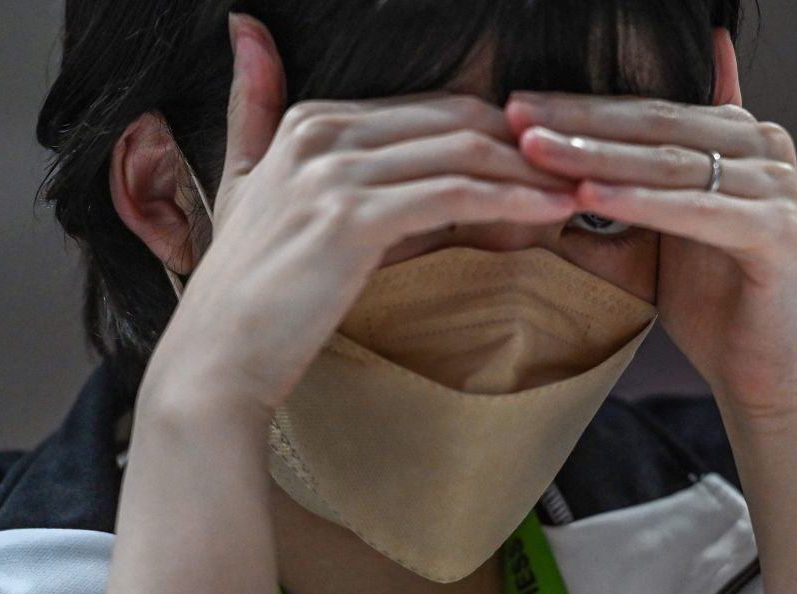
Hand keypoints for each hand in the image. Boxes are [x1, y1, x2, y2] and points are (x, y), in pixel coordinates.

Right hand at [143, 15, 575, 420]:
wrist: (219, 357)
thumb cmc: (251, 287)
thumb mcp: (245, 182)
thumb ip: (253, 108)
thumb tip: (246, 26)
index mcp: (311, 121)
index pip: (432, 108)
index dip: (496, 132)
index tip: (544, 160)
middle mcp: (322, 134)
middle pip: (455, 119)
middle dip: (524, 144)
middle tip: (574, 170)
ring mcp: (335, 173)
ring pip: (461, 152)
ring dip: (530, 170)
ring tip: (577, 189)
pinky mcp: (354, 219)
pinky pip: (455, 196)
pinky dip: (511, 200)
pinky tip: (551, 211)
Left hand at [506, 93, 796, 421]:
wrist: (768, 377)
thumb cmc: (712, 306)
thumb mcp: (654, 237)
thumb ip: (617, 190)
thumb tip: (542, 162)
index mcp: (737, 136)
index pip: (646, 110)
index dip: (579, 107)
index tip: (515, 108)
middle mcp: (765, 147)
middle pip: (654, 126)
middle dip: (579, 121)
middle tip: (515, 116)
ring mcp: (776, 186)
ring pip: (668, 164)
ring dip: (597, 156)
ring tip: (536, 151)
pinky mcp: (779, 231)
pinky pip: (695, 211)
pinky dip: (639, 204)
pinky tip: (587, 197)